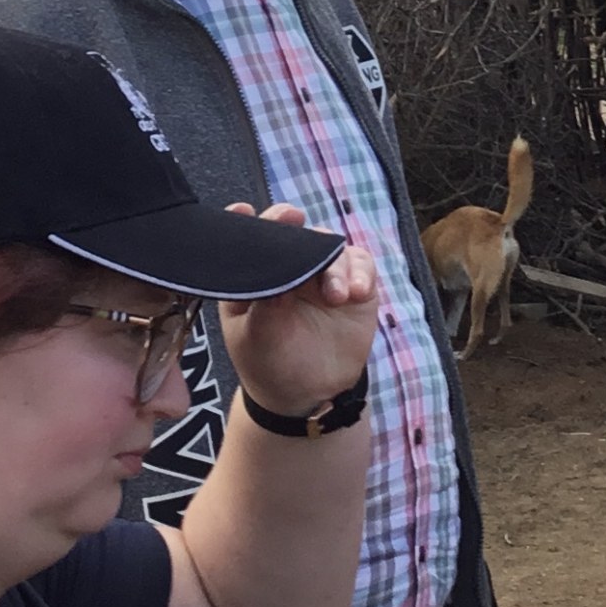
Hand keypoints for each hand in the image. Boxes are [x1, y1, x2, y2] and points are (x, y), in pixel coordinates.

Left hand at [218, 207, 379, 415]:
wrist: (305, 394)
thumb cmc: (269, 363)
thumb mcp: (257, 337)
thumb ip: (265, 305)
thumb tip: (281, 277)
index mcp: (256, 275)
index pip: (250, 240)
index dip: (247, 223)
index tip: (244, 212)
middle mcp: (289, 267)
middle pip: (292, 232)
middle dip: (292, 224)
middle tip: (295, 222)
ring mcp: (323, 274)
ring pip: (330, 248)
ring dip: (334, 266)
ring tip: (337, 296)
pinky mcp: (354, 286)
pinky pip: (361, 266)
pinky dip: (361, 275)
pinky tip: (356, 293)